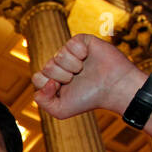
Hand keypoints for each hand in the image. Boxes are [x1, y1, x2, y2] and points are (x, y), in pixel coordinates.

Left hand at [31, 33, 145, 119]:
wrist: (113, 88)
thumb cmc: (89, 99)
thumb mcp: (61, 110)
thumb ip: (42, 102)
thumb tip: (44, 82)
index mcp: (54, 79)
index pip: (38, 77)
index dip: (48, 84)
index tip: (62, 88)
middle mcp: (60, 65)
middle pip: (47, 67)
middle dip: (62, 76)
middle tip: (76, 79)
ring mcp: (71, 53)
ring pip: (58, 55)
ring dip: (72, 66)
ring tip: (83, 70)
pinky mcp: (82, 41)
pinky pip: (70, 43)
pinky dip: (80, 53)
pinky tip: (87, 57)